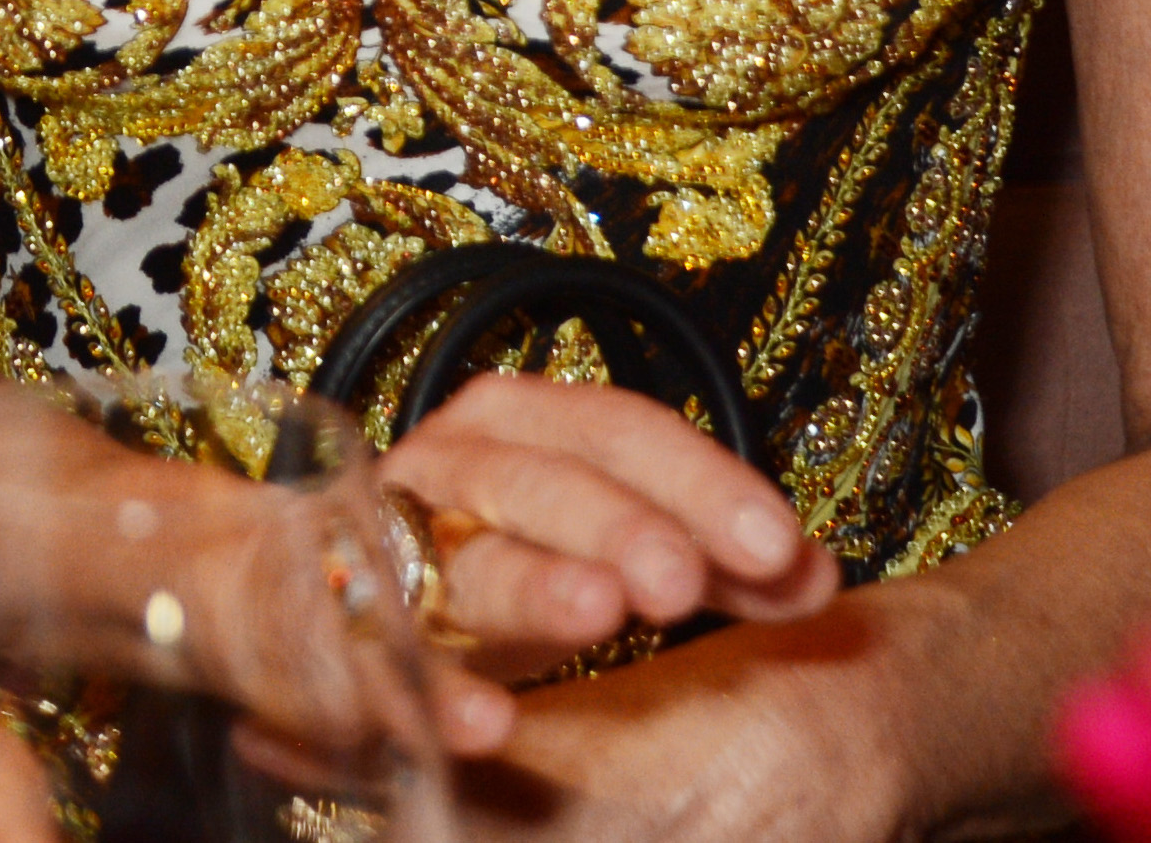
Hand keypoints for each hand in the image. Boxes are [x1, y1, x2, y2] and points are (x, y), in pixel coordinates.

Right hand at [381, 377, 836, 702]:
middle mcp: (452, 464)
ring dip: (532, 583)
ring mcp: (394, 544)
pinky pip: (391, 661)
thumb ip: (710, 562)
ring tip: (602, 612)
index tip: (779, 543)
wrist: (334, 588)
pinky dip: (435, 691)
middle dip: (617, 523)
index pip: (618, 429)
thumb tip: (816, 576)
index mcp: (520, 423)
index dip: (700, 480)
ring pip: (468, 557)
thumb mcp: (605, 547)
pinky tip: (491, 726)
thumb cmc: (494, 555)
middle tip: (684, 577)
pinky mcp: (353, 632)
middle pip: (543, 479)